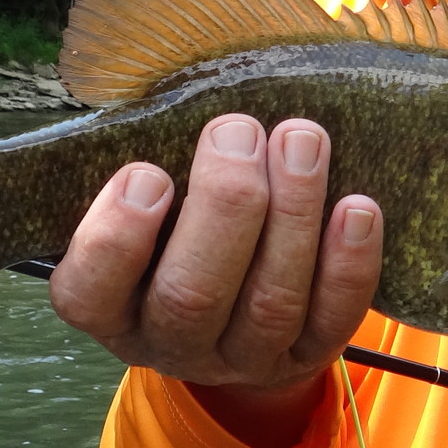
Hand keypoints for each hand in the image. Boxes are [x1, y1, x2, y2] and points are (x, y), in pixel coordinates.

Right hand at [47, 113, 382, 447]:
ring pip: (269, 303)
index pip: (90, 292)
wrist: (237, 302)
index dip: (117, 236)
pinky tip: (358, 208)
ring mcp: (241, 359)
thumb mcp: (144, 201)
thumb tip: (172, 87)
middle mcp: (170, 343)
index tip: (148, 173)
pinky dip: (348, 265)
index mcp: (111, 307)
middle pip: (191, 296)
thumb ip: (145, 164)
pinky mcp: (304, 357)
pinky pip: (331, 321)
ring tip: (302, 140)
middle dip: (224, 205)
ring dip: (292, 214)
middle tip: (239, 129)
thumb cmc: (175, 223)